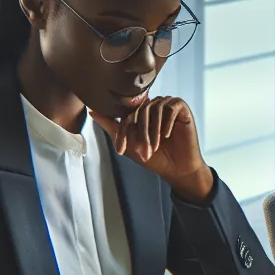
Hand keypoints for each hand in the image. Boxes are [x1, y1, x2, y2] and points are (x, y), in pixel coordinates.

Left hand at [91, 96, 213, 202]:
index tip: (121, 150)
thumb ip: (112, 128)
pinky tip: (168, 135)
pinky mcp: (182, 108)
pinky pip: (171, 108)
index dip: (123, 131)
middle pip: (140, 111)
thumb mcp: (129, 145)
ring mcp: (168, 105)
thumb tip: (92, 111)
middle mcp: (153, 105)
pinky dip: (167, 122)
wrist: (178, 169)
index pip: (126, 114)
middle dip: (139, 133)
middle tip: (142, 151)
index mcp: (141, 112)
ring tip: (155, 146)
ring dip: (153, 131)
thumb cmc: (155, 158)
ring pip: (155, 109)